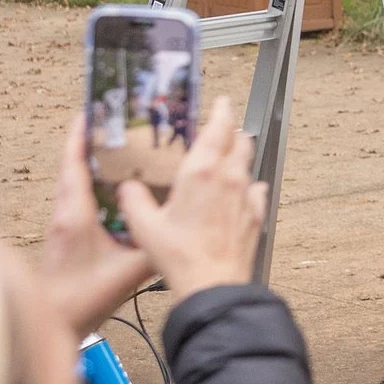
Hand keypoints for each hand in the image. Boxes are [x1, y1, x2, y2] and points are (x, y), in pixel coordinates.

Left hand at [40, 113, 156, 336]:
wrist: (54, 323)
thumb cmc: (81, 298)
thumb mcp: (128, 271)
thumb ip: (157, 248)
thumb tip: (187, 228)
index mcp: (76, 215)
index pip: (74, 164)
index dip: (80, 136)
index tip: (90, 111)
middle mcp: (66, 214)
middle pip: (72, 168)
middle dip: (89, 143)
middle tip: (110, 123)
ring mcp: (65, 225)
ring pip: (74, 184)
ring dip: (89, 164)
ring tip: (115, 149)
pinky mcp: (68, 236)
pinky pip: (78, 200)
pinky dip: (92, 185)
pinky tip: (113, 190)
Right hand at [116, 97, 265, 302]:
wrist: (213, 282)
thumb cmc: (179, 255)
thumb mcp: (143, 225)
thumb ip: (134, 199)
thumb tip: (127, 187)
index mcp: (200, 172)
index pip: (217, 129)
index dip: (220, 111)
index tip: (221, 101)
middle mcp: (229, 178)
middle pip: (239, 141)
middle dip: (231, 131)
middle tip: (221, 127)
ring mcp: (246, 196)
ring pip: (248, 163)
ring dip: (239, 156)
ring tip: (226, 157)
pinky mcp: (256, 214)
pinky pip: (256, 190)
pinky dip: (248, 186)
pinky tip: (240, 192)